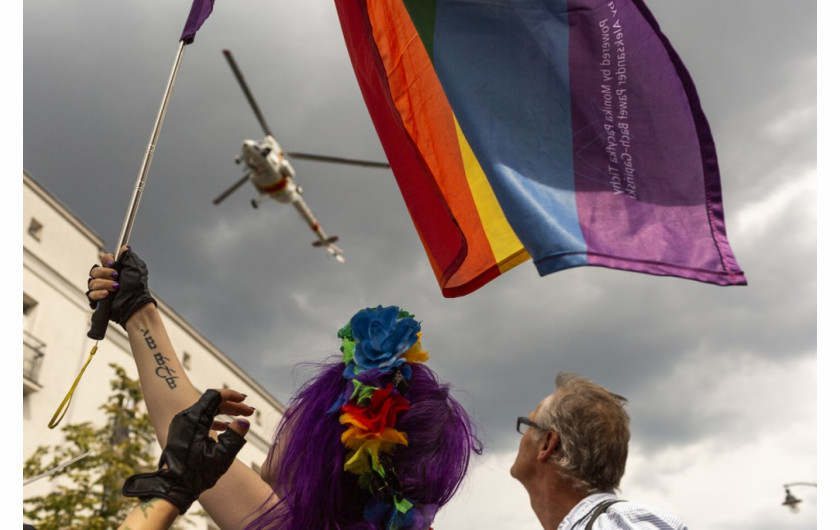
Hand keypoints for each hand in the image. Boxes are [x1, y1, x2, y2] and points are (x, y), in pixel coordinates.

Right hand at [87, 247, 156, 327]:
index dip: (107, 260)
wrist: (135, 304)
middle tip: (116, 277)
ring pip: (92, 282)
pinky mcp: (98, 299)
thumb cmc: (137, 287)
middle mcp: (107, 278)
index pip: (104, 260)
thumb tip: (125, 247)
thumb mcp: (135, 269)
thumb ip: (127, 257)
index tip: (113, 264)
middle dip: (105, 273)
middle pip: (95, 270)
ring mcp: (102, 288)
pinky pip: (90, 294)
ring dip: (104, 284)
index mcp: (116, 269)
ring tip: (115, 288)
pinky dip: (98, 294)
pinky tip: (106, 295)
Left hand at [122, 389, 251, 513]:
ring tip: (241, 419)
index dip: (232, 395)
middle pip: (212, 403)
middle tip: (249, 412)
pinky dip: (214, 420)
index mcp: (194, 420)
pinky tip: (226, 427)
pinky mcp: (180, 432)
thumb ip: (235, 436)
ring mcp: (181, 424)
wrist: (172, 487)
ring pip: (206, 410)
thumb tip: (244, 421)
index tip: (245, 400)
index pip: (214, 396)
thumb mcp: (221, 456)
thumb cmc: (196, 474)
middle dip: (232, 406)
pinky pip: (200, 419)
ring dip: (225, 413)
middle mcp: (185, 417)